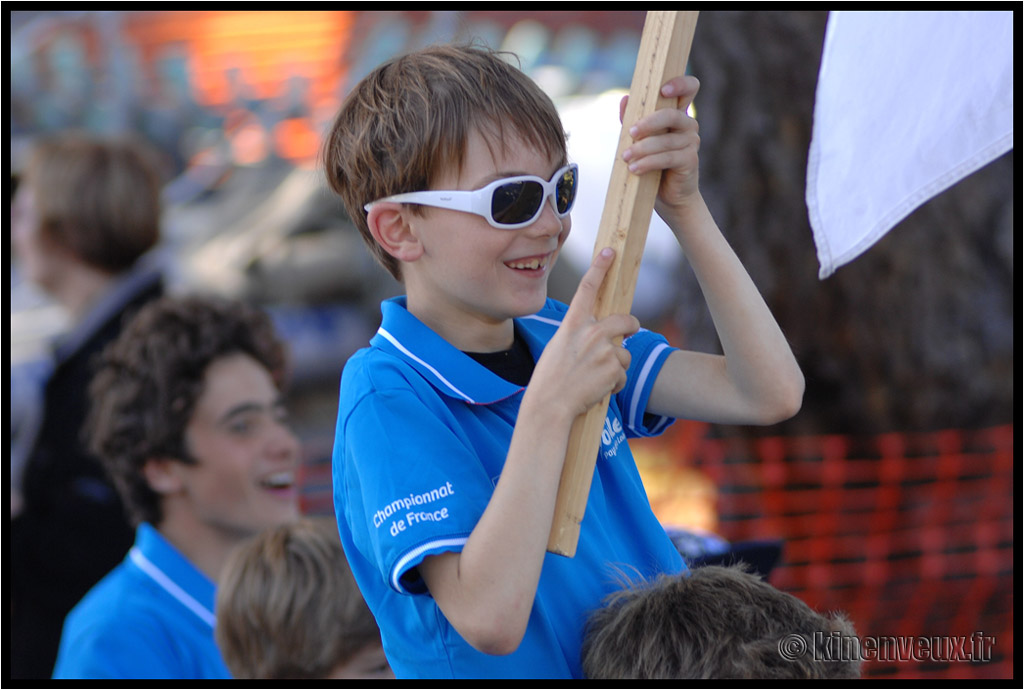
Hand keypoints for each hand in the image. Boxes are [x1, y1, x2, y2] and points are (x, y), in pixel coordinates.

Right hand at [530, 248, 638, 417]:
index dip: (599, 268)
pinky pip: (622, 375)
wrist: (549, 405)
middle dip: (631, 326)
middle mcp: (591, 332)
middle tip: (632, 329)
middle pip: (624, 320)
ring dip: (615, 367)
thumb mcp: (558, 348)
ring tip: (593, 379)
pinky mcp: (615, 369)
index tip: (610, 251)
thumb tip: (604, 337)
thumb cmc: (550, 379)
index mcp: (572, 325)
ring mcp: (605, 350)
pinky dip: (613, 384)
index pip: (587, 289)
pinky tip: (596, 390)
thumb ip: (580, 337)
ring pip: (624, 354)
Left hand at [619, 75, 700, 210]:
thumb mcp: (639, 140)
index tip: (663, 90)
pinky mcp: (690, 160)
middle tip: (630, 133)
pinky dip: (648, 163)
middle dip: (648, 123)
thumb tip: (625, 99)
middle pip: (671, 115)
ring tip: (625, 157)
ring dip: (642, 149)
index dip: (680, 84)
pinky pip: (668, 158)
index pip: (689, 88)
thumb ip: (633, 119)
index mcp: (677, 113)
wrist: (667, 196)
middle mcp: (688, 125)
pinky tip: (635, 169)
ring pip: (666, 140)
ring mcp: (692, 142)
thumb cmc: (652, 164)